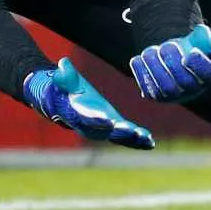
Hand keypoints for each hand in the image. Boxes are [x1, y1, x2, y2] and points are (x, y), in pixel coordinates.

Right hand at [23, 58, 154, 149]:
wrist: (60, 103)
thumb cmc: (62, 89)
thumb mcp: (61, 80)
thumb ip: (64, 75)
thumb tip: (63, 65)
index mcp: (78, 113)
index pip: (86, 117)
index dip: (96, 120)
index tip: (108, 121)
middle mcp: (90, 125)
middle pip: (105, 131)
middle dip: (120, 132)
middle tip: (133, 132)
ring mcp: (102, 129)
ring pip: (117, 136)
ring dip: (132, 139)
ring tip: (146, 139)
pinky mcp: (112, 128)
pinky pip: (124, 137)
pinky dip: (136, 141)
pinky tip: (150, 143)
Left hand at [130, 24, 210, 102]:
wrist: (171, 60)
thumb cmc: (187, 49)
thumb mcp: (196, 40)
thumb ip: (202, 34)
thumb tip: (202, 30)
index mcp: (205, 75)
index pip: (206, 73)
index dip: (199, 64)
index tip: (192, 51)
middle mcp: (191, 90)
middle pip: (184, 82)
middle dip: (174, 63)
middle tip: (166, 46)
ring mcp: (173, 96)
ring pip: (166, 88)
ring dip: (156, 68)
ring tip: (149, 51)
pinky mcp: (156, 96)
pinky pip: (149, 90)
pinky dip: (142, 74)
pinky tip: (138, 59)